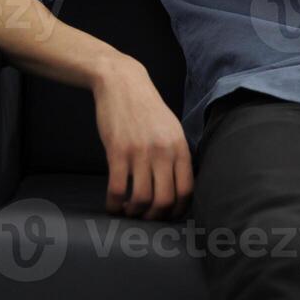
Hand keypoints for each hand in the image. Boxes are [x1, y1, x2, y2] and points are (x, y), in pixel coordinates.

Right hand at [92, 56, 192, 219]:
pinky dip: (114, 204)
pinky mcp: (117, 151)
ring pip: (142, 199)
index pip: (186, 189)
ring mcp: (140, 152)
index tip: (168, 215)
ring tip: (129, 210)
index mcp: (179, 146)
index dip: (178, 210)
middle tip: (146, 217)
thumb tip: (180, 184)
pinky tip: (112, 205)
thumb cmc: (146, 107)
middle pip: (165, 200)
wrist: (123, 82)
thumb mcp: (171, 128)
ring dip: (134, 212)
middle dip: (155, 216)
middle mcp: (163, 151)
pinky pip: (117, 189)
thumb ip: (177, 153)